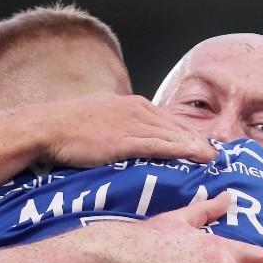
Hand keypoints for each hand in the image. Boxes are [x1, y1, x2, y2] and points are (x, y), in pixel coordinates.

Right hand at [25, 93, 216, 166]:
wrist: (45, 127)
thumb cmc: (64, 125)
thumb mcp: (95, 115)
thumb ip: (114, 122)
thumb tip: (120, 134)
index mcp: (129, 103)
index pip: (165, 117)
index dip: (184, 131)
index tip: (199, 143)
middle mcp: (136, 109)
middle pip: (175, 125)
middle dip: (196, 138)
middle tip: (216, 153)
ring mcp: (132, 124)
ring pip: (173, 134)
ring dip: (195, 146)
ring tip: (213, 158)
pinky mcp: (125, 140)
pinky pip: (161, 145)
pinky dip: (181, 150)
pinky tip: (196, 157)